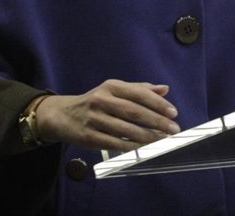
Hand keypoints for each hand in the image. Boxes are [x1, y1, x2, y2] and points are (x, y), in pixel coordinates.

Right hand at [34, 80, 180, 151]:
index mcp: (111, 86)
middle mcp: (102, 100)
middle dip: (157, 121)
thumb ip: (140, 89)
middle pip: (134, 112)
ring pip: (126, 129)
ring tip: (162, 140)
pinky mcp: (88, 137)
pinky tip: (143, 149)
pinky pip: (114, 143)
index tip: (174, 113)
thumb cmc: (95, 102)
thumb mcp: (114, 90)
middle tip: (173, 129)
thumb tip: (165, 89)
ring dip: (147, 136)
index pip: (139, 94)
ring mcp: (94, 119)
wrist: (61, 115)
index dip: (158, 103)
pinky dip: (131, 147)